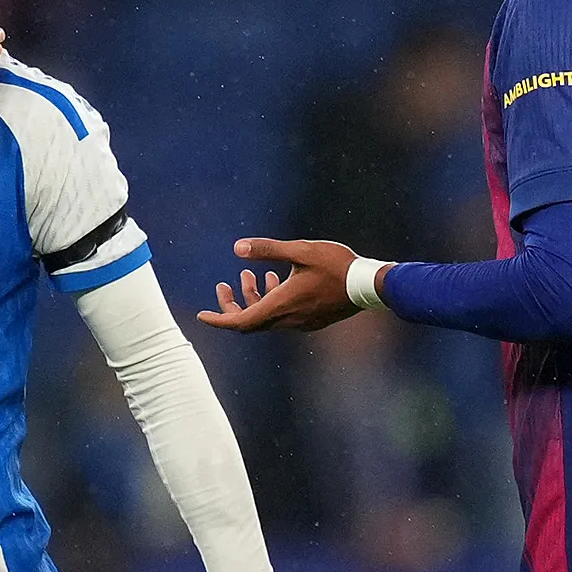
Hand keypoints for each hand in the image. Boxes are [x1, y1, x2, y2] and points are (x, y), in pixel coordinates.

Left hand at [197, 238, 365, 332]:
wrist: (369, 286)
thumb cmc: (336, 266)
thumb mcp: (300, 251)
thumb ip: (268, 250)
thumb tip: (237, 248)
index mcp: (280, 306)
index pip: (240, 322)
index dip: (218, 319)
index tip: (202, 315)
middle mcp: (287, 320)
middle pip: (249, 322)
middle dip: (232, 306)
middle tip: (222, 286)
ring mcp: (300, 323)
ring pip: (266, 317)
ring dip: (253, 299)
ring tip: (249, 275)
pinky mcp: (311, 321)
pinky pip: (282, 316)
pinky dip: (271, 301)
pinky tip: (276, 279)